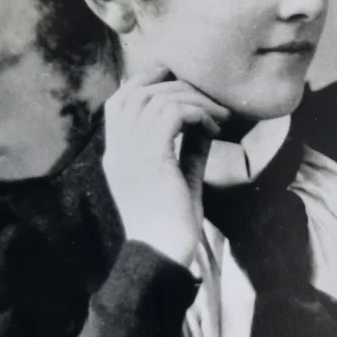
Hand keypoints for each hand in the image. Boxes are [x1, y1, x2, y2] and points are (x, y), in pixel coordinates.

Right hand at [102, 68, 229, 267]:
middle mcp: (117, 149)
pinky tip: (214, 129)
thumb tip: (204, 122)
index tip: (178, 83)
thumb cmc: (173, 225)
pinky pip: (173, 113)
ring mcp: (130, 152)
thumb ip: (187, 149)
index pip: (119, 102)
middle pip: (137, 92)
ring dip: (194, 100)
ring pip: (158, 99)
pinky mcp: (151, 157)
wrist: (164, 254)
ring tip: (219, 117)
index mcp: (117, 155)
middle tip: (208, 100)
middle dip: (175, 86)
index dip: (147, 83)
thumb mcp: (181, 178)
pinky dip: (197, 113)